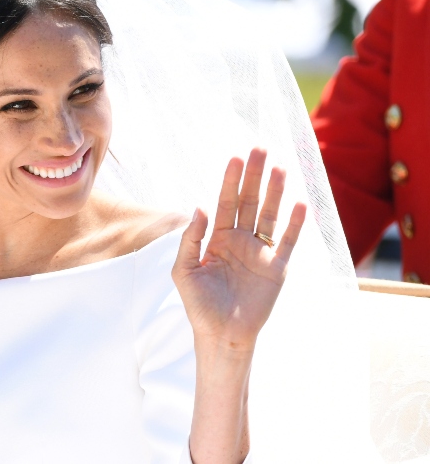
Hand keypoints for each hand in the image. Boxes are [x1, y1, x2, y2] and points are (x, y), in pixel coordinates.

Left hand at [172, 148, 306, 351]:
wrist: (221, 335)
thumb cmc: (199, 305)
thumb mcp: (184, 270)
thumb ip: (190, 239)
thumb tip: (199, 207)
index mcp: (217, 238)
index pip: (225, 202)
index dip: (230, 180)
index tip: (236, 157)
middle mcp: (241, 240)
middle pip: (250, 201)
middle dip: (255, 176)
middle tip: (260, 148)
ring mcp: (261, 252)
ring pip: (270, 215)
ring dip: (276, 192)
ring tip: (281, 167)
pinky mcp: (278, 268)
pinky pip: (288, 242)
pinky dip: (295, 224)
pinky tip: (300, 203)